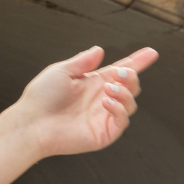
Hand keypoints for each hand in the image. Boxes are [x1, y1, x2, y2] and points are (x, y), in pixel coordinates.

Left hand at [0, 45, 157, 183]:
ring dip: (125, 92)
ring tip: (109, 89)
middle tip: (119, 73)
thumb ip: (82, 62)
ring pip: (130, 103)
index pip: (120, 71)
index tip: (151, 52)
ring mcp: (104, 117)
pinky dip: (120, 109)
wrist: (32, 122)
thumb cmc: (41, 96)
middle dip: (131, 76)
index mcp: (93, 83)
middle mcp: (101, 99)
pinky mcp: (104, 133)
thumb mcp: (61, 72)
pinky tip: (107, 102)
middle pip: (130, 86)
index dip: (136, 62)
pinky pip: (122, 121)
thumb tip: (99, 50)